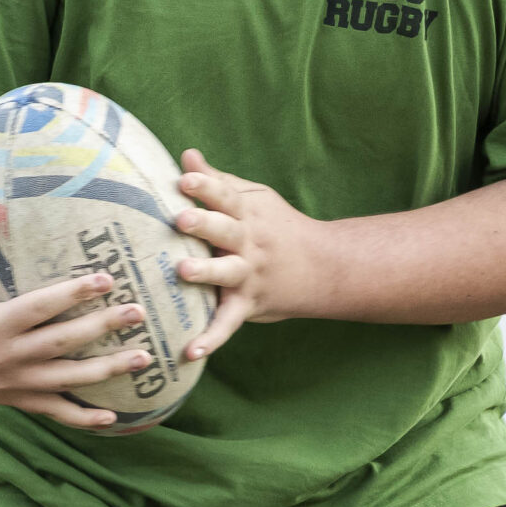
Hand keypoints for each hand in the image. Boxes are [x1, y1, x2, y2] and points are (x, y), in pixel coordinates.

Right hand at [0, 203, 154, 429]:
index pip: (40, 309)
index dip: (73, 295)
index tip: (106, 279)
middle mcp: (3, 359)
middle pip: (61, 344)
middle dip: (102, 329)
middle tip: (138, 312)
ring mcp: (10, 384)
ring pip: (65, 381)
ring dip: (106, 372)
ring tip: (145, 358)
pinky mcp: (13, 398)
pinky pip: (52, 411)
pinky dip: (82, 418)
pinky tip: (113, 417)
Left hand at [173, 149, 334, 359]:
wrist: (324, 267)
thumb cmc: (276, 226)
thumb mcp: (253, 198)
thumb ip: (217, 180)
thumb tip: (186, 155)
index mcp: (247, 212)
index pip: (225, 195)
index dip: (206, 186)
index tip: (185, 177)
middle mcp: (249, 242)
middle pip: (225, 230)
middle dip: (204, 223)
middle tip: (181, 218)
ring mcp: (250, 274)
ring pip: (226, 272)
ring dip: (206, 271)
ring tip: (182, 269)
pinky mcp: (249, 304)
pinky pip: (229, 322)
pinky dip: (212, 339)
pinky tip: (190, 351)